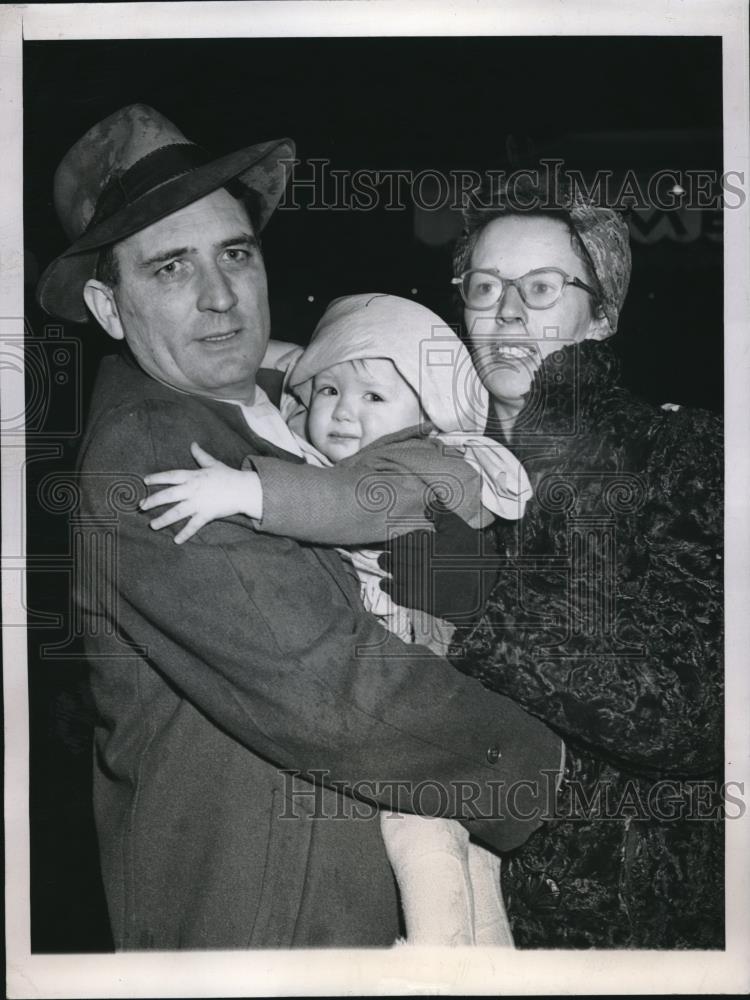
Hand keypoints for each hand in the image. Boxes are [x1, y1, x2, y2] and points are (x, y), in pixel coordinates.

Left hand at [141, 442, 262, 543]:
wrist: (243, 489)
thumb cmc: (228, 476)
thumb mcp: (213, 464)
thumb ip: (200, 455)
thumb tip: (193, 444)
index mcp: (193, 476)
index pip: (170, 476)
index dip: (156, 478)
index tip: (144, 481)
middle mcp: (192, 490)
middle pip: (168, 495)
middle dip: (153, 501)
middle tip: (141, 506)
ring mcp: (198, 503)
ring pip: (177, 512)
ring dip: (163, 520)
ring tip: (152, 525)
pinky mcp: (206, 514)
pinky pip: (193, 526)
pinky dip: (185, 534)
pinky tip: (176, 540)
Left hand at [378, 508, 499, 623]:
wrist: (486, 588)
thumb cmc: (475, 556)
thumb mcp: (461, 530)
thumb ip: (443, 515)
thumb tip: (428, 505)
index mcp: (426, 544)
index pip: (402, 541)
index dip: (397, 542)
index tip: (395, 543)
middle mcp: (418, 562)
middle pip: (394, 557)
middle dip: (388, 555)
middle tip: (385, 555)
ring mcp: (418, 582)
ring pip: (394, 574)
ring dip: (386, 569)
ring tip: (384, 565)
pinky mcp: (421, 600)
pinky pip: (399, 595)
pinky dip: (391, 589)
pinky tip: (388, 585)